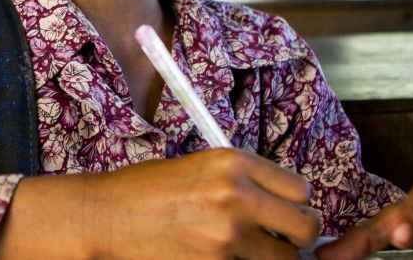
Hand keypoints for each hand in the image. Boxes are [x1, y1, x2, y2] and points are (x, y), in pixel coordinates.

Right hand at [0, 148, 322, 258]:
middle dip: (297, 236)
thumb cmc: (145, 190)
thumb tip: (280, 202)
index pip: (301, 188)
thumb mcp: (199, 167)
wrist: (106, 216)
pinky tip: (221, 255)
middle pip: (306, 226)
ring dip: (274, 256)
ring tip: (249, 249)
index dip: (296, 204)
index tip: (285, 212)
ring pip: (286, 258)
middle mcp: (237, 195)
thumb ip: (242, 181)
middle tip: (281, 238)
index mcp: (233, 162)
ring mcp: (228, 235)